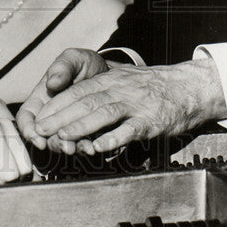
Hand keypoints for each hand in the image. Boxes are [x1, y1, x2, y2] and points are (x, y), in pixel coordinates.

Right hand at [16, 48, 108, 152]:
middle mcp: (51, 116)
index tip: (37, 135)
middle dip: (53, 143)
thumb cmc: (86, 65)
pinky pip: (81, 145)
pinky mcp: (84, 133)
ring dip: (71, 148)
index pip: (25, 118)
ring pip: (61, 144)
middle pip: (43, 136)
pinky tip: (94, 147)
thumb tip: (52, 83)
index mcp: (42, 99)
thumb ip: (63, 67)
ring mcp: (67, 126)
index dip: (27, 128)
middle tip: (66, 146)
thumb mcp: (75, 59)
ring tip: (84, 147)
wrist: (110, 73)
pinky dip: (86, 148)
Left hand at [31, 57, 225, 152]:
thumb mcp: (124, 81)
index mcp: (110, 79)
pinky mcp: (151, 120)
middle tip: (41, 131)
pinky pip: (130, 129)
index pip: (77, 91)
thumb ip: (100, 91)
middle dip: (61, 117)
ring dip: (82, 126)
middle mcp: (120, 89)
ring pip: (104, 113)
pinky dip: (114, 138)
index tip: (38, 120)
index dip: (56, 105)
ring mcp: (136, 104)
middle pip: (86, 102)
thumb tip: (70, 108)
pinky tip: (100, 147)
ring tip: (63, 138)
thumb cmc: (152, 88)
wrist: (188, 86)